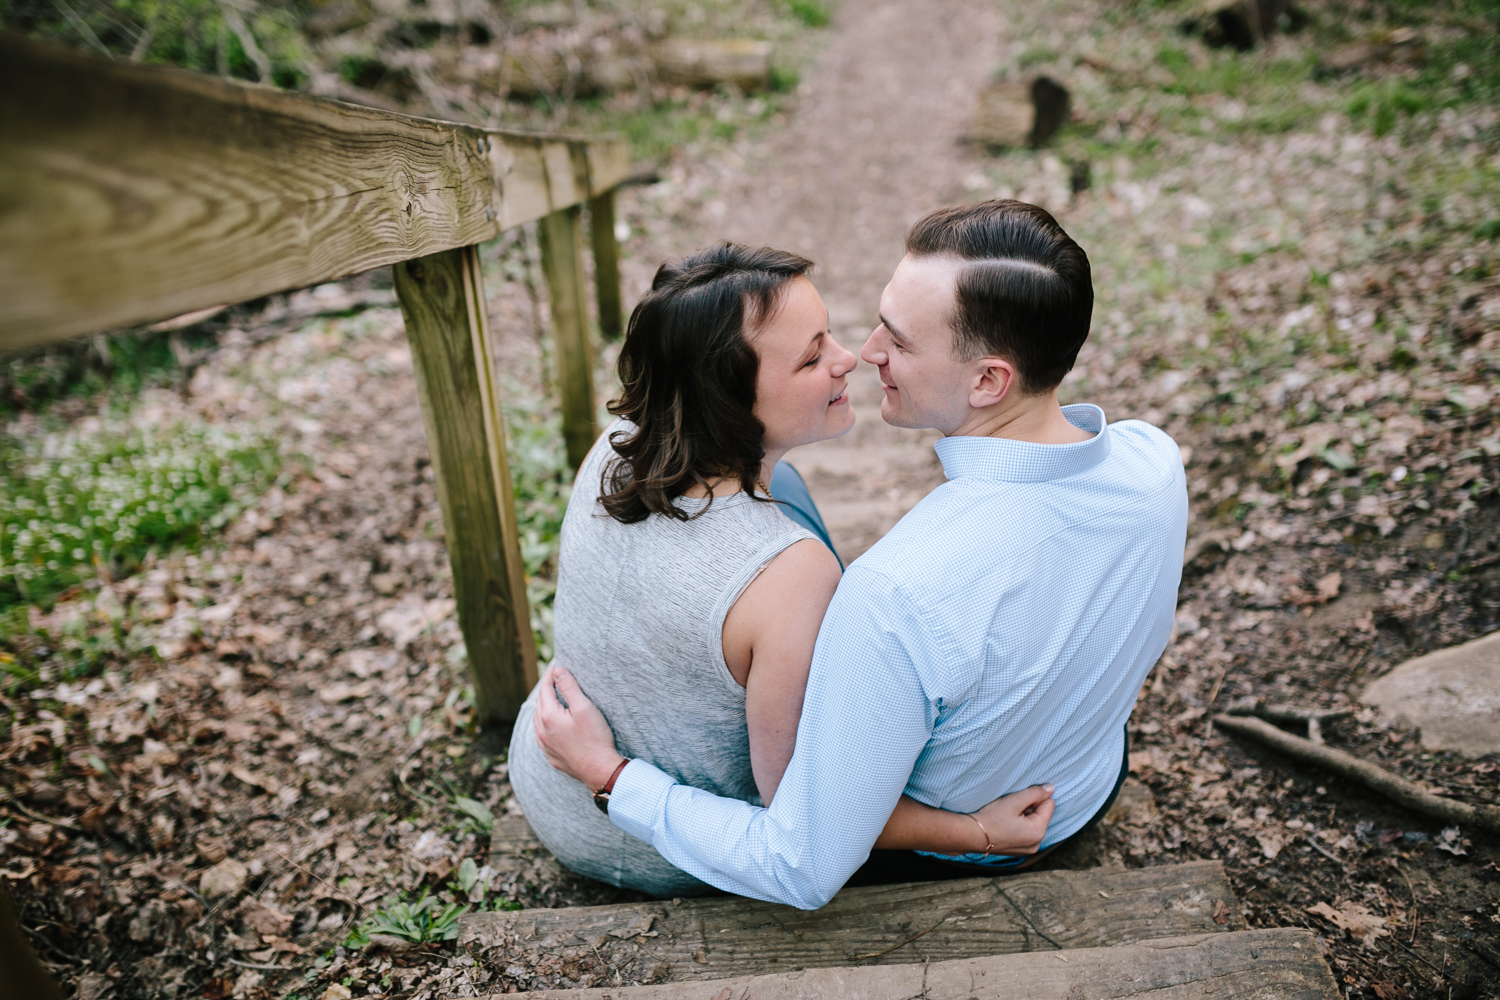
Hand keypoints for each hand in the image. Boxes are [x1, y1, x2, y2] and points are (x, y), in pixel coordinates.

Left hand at [533, 665, 625, 790]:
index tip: (556, 665)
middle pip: (540, 703)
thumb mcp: (584, 708)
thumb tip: (557, 671)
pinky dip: (544, 723)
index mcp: (548, 716)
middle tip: (554, 678)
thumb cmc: (595, 738)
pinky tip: (550, 723)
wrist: (599, 770)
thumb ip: (569, 687)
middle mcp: (542, 731)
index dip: (550, 675)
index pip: (545, 689)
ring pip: (538, 720)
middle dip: (546, 688)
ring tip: (551, 696)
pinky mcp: (551, 756)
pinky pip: (541, 735)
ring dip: (543, 706)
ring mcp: (545, 745)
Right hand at [969, 783, 1055, 855]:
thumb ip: (1035, 793)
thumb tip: (1051, 788)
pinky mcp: (1020, 850)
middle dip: (1028, 808)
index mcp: (1038, 832)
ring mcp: (1028, 849)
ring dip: (1023, 816)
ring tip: (1006, 817)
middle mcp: (1036, 843)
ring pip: (1033, 823)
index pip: (1049, 804)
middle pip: (1041, 815)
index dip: (1034, 798)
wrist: (971, 835)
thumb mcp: (1014, 801)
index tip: (1018, 801)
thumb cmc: (991, 818)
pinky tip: (1005, 825)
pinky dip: (1018, 825)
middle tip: (1010, 809)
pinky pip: (1026, 832)